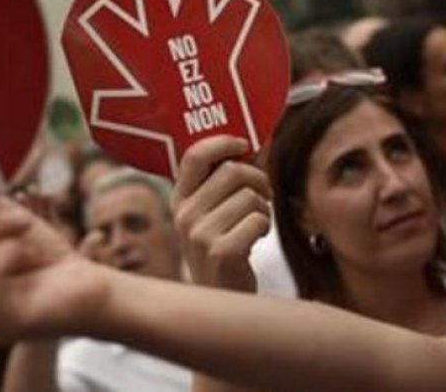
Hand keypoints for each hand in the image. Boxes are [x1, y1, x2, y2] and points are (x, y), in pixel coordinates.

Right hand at [172, 136, 270, 291]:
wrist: (220, 302)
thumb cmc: (224, 251)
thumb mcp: (216, 214)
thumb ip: (231, 180)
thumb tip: (262, 144)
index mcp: (180, 200)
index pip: (195, 155)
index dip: (223, 142)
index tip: (244, 145)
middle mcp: (184, 215)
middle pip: (233, 171)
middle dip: (259, 180)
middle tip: (263, 196)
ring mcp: (199, 234)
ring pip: (250, 196)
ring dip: (263, 209)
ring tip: (255, 225)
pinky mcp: (220, 252)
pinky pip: (258, 220)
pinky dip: (265, 227)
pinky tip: (254, 240)